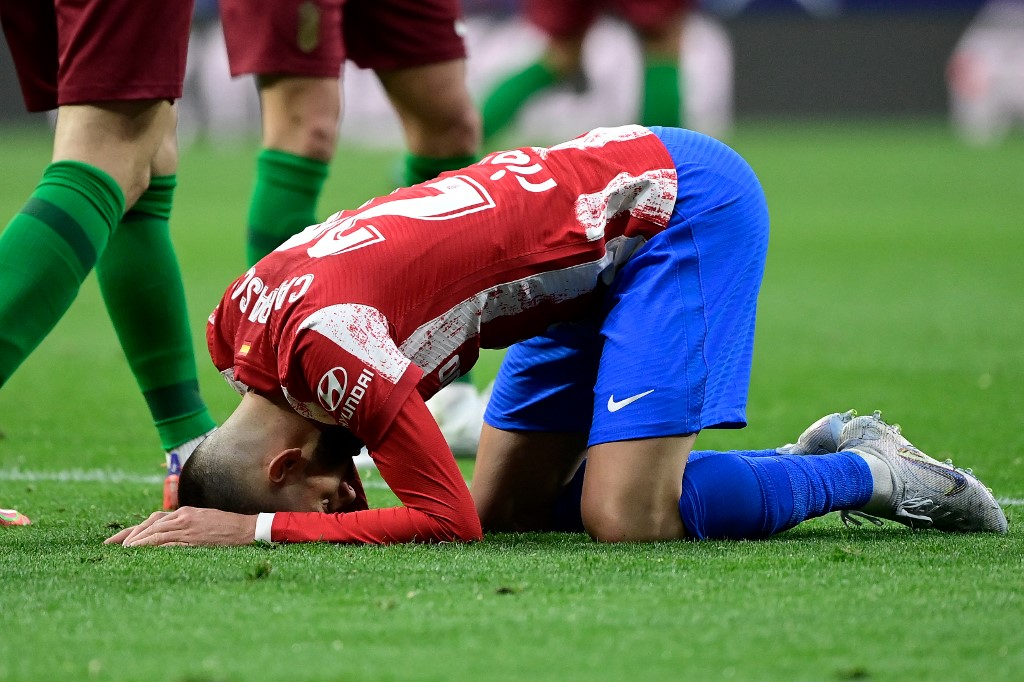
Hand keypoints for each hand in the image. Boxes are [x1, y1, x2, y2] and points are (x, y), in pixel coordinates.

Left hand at [104, 507, 257, 546]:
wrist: (247, 529)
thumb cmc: (226, 527)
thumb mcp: (202, 520)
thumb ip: (184, 525)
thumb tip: (164, 537)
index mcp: (184, 512)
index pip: (151, 520)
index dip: (131, 531)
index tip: (114, 541)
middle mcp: (183, 517)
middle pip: (149, 526)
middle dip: (129, 537)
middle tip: (112, 548)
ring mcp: (188, 529)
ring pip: (155, 534)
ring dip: (137, 543)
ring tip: (123, 553)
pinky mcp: (194, 540)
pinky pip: (168, 544)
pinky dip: (153, 549)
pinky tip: (142, 555)